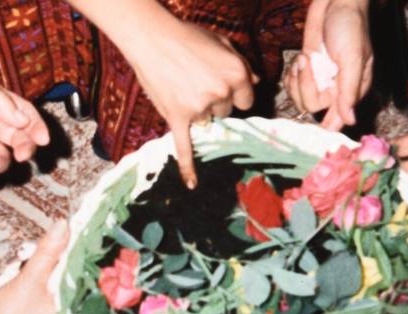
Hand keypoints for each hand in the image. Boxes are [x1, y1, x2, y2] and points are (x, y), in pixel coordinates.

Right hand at [0, 221, 69, 313]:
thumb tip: (64, 224)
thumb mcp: (29, 278)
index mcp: (75, 309)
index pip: (86, 272)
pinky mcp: (40, 305)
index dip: (77, 250)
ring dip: (29, 266)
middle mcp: (69, 310)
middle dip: (43, 258)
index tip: (70, 231)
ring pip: (49, 273)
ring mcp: (54, 307)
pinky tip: (8, 278)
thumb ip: (48, 250)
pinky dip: (25, 276)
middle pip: (65, 270)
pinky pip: (39, 281)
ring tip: (11, 271)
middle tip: (24, 253)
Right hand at [121, 21, 257, 188]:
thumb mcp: (221, 42)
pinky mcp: (178, 117)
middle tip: (195, 82)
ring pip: (206, 122)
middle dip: (213, 101)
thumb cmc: (186, 36)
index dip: (234, 93)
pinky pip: (185, 147)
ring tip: (181, 88)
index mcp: (237, 75)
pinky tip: (192, 184)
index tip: (220, 86)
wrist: (151, 39)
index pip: (246, 100)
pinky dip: (188, 166)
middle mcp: (221, 93)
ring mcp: (200, 108)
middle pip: (225, 112)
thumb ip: (241, 62)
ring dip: (197, 112)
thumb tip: (256, 80)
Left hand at [285, 0, 372, 131]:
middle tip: (307, 62)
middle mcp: (335, 87)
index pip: (340, 117)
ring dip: (296, 80)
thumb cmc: (350, 26)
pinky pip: (293, 85)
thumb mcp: (353, 58)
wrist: (336, 2)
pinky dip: (291, 76)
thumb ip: (349, 90)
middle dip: (305, 86)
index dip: (329, 124)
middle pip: (312, 106)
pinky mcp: (307, 68)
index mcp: (353, 88)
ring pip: (300, 97)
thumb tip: (350, 121)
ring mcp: (319, 78)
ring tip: (303, 58)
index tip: (319, 129)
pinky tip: (298, 62)